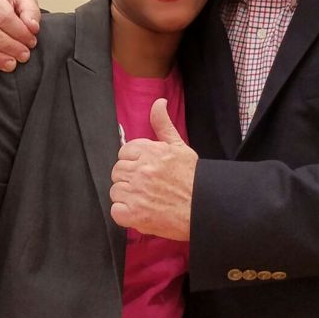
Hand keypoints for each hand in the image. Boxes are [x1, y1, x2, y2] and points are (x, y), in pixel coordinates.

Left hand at [110, 99, 196, 239]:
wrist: (203, 208)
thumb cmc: (192, 178)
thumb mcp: (179, 146)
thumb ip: (163, 124)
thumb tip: (158, 102)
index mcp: (150, 151)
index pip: (124, 152)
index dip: (133, 161)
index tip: (143, 169)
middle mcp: (141, 170)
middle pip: (117, 171)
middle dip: (129, 178)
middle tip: (145, 186)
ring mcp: (136, 193)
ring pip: (115, 191)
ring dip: (127, 197)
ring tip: (145, 199)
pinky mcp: (134, 214)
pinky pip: (115, 211)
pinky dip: (125, 214)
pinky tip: (140, 212)